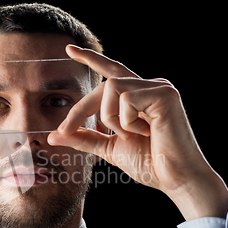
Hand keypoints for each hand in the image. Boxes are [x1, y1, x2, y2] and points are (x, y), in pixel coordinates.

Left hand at [48, 45, 227, 220]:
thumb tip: (53, 136)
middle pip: (105, 83)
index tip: (68, 49)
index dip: (91, 58)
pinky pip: (126, 98)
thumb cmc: (149, 164)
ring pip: (112, 87)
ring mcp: (159, 87)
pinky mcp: (165, 93)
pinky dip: (126, 121)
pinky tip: (146, 132)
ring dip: (110, 117)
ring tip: (130, 135)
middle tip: (65, 130)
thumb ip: (84, 138)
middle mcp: (150, 86)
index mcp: (140, 96)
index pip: (112, 71)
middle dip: (81, 108)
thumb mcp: (109, 148)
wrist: (175, 179)